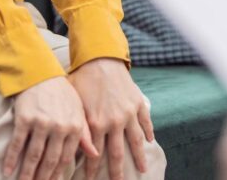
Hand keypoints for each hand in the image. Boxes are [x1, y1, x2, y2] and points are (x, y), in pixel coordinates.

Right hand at [4, 76, 97, 179]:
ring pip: (34, 155)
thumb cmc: (62, 94)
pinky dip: (12, 159)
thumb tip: (95, 155)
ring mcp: (42, 123)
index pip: (66, 158)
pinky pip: (17, 144)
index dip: (58, 174)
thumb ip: (86, 134)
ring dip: (27, 173)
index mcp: (75, 127)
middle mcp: (60, 127)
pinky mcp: (25, 118)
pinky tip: (7, 171)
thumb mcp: (79, 112)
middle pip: (50, 160)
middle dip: (43, 177)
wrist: (41, 74)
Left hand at [69, 57, 154, 179]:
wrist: (100, 58)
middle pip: (118, 154)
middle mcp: (115, 122)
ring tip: (143, 170)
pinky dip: (149, 132)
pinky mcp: (138, 103)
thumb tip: (82, 152)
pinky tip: (150, 141)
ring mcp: (129, 113)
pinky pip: (146, 122)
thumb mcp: (75, 106)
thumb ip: (80, 129)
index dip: (93, 170)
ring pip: (136, 141)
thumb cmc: (82, 79)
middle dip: (117, 172)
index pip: (95, 155)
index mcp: (96, 124)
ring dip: (139, 157)